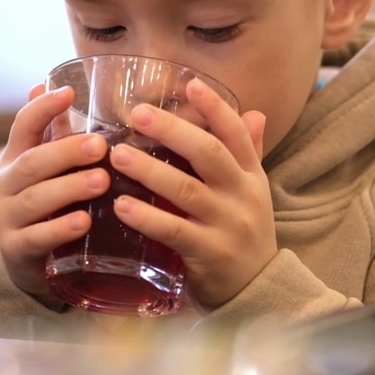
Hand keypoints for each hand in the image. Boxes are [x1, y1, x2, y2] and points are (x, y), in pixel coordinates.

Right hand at [0, 84, 110, 304]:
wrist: (25, 262)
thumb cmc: (46, 205)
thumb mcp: (48, 170)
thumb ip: (55, 134)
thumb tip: (60, 86)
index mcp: (14, 159)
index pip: (22, 126)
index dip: (42, 108)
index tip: (69, 92)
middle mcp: (4, 186)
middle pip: (31, 163)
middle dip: (66, 152)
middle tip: (100, 146)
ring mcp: (7, 218)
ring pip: (35, 199)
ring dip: (69, 188)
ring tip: (102, 181)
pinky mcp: (16, 250)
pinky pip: (37, 238)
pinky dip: (60, 229)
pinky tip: (84, 222)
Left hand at [108, 77, 272, 308]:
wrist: (257, 291)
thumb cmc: (242, 233)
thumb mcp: (252, 191)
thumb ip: (249, 152)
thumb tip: (255, 111)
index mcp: (250, 175)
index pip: (236, 134)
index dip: (215, 108)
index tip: (191, 84)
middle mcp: (242, 195)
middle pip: (209, 154)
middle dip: (173, 130)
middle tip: (136, 112)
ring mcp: (227, 225)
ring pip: (187, 190)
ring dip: (150, 171)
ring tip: (118, 154)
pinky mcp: (209, 254)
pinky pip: (174, 232)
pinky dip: (148, 217)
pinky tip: (121, 206)